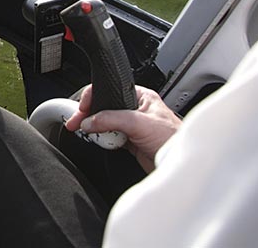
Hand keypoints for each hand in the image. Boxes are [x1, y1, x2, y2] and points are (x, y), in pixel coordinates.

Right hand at [64, 85, 181, 171]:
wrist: (182, 167)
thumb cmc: (174, 139)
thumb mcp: (139, 122)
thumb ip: (111, 119)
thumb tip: (89, 121)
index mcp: (140, 96)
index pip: (109, 91)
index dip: (93, 98)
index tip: (81, 109)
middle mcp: (135, 109)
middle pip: (104, 108)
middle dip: (90, 116)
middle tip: (75, 123)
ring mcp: (132, 126)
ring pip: (105, 124)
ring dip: (97, 130)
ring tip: (89, 133)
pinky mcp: (130, 142)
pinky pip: (109, 137)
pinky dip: (104, 140)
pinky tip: (103, 142)